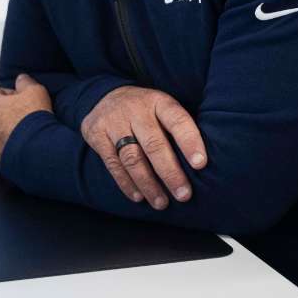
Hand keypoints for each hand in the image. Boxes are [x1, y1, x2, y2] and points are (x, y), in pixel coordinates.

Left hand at [0, 74, 52, 163]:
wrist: (36, 150)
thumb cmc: (33, 120)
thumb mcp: (35, 90)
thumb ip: (25, 82)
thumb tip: (22, 79)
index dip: (11, 93)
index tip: (22, 97)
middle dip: (9, 113)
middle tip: (26, 115)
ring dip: (9, 131)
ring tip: (27, 132)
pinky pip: (2, 148)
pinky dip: (11, 146)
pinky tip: (25, 144)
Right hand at [80, 86, 206, 209]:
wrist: (103, 95)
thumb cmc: (145, 110)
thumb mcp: (162, 107)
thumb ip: (177, 128)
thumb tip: (200, 163)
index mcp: (158, 102)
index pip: (177, 120)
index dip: (190, 141)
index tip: (201, 164)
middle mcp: (136, 110)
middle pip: (154, 144)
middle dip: (170, 172)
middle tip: (184, 195)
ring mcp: (114, 122)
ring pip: (132, 158)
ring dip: (148, 184)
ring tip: (161, 203)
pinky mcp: (97, 135)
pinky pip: (112, 164)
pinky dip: (126, 183)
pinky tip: (139, 196)